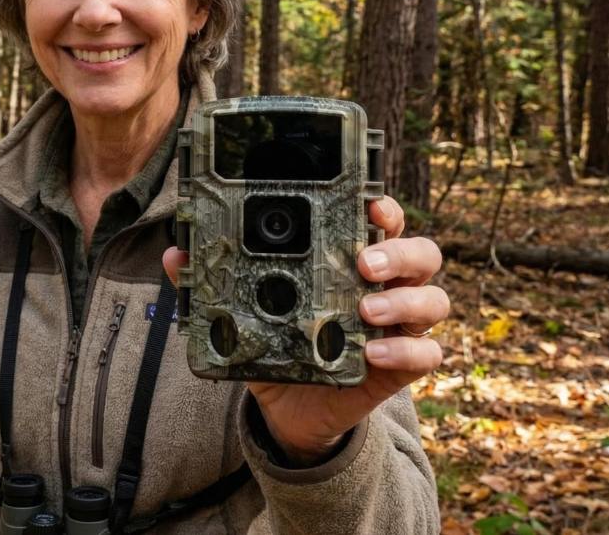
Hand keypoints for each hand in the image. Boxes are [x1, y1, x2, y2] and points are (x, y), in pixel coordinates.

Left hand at [163, 195, 446, 465]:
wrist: (289, 407)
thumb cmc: (275, 344)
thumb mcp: (243, 313)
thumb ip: (214, 284)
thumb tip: (176, 256)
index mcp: (350, 259)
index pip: (381, 221)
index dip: (382, 207)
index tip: (369, 201)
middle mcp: (384, 285)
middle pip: (420, 253)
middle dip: (399, 252)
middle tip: (364, 263)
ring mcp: (398, 325)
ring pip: (433, 299)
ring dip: (405, 301)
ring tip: (366, 310)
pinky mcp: (400, 366)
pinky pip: (426, 354)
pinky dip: (405, 352)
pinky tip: (371, 354)